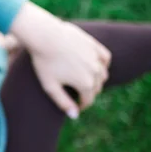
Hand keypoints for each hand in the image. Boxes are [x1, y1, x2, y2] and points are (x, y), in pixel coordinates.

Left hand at [10, 2, 111, 117]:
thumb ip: (63, 103)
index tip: (76, 106)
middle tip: (78, 93)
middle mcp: (95, 72)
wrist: (45, 35)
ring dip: (96, 80)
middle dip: (88, 93)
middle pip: (96, 88)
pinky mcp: (95, 45)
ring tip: (85, 80)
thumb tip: (75, 115)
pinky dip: (103, 64)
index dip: (82, 105)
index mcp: (85, 84)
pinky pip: (106, 58)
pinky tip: (95, 66)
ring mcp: (96, 58)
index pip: (88, 100)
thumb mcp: (50, 86)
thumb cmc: (45, 62)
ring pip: (103, 75)